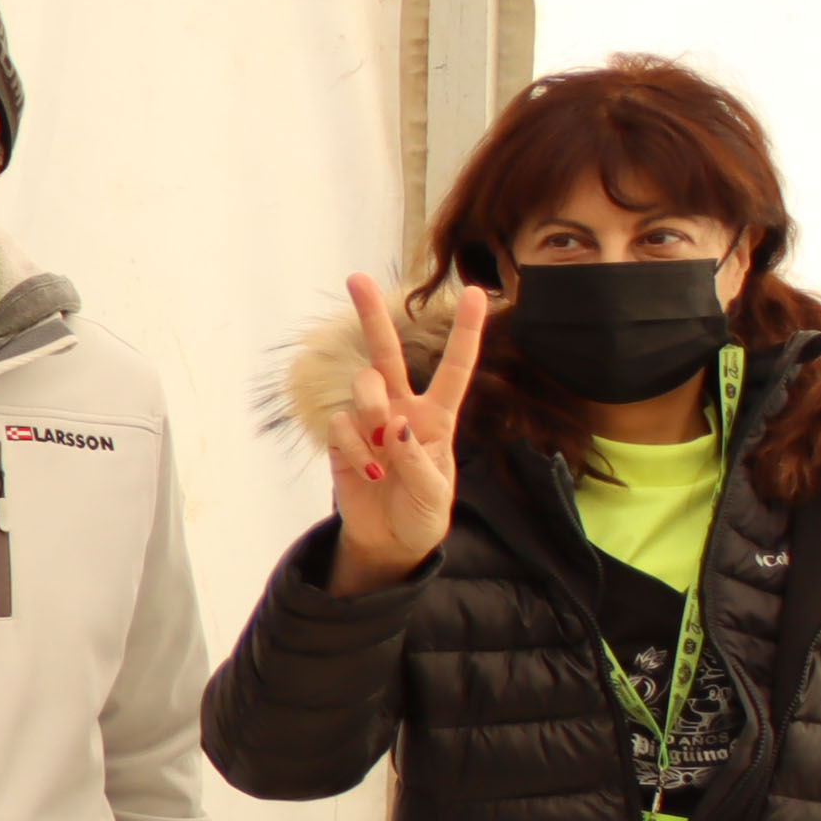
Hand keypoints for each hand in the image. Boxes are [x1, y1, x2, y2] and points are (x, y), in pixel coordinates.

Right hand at [321, 275, 486, 592]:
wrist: (388, 542)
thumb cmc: (423, 514)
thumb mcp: (434, 493)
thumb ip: (417, 459)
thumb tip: (392, 425)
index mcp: (437, 417)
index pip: (454, 368)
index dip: (466, 331)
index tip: (477, 291)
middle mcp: (401, 409)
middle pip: (387, 353)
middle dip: (372, 316)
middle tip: (355, 278)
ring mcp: (369, 422)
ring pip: (364, 385)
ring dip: (371, 405)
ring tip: (378, 437)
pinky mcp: (342, 440)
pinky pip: (342, 425)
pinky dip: (353, 448)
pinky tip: (366, 470)